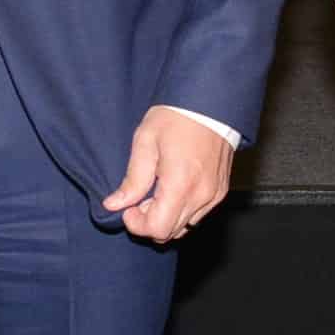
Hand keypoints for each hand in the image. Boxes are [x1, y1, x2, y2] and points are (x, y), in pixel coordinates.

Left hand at [101, 106, 233, 243]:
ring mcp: (214, 195)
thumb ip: (132, 180)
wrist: (208, 101)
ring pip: (185, 227)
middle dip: (149, 221)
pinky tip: (174, 189)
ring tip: (158, 192)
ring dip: (166, 217)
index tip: (128, 207)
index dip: (137, 224)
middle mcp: (201, 195)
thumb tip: (114, 204)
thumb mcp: (145, 142)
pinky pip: (198, 215)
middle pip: (170, 233)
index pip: (157, 229)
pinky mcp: (220, 191)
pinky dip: (182, 211)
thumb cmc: (176, 117)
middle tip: (140, 197)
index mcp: (180, 184)